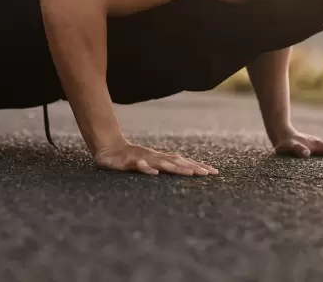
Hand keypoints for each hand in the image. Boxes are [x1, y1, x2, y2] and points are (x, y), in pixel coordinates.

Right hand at [94, 140, 218, 175]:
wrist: (108, 149)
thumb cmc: (129, 159)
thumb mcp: (148, 165)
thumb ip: (163, 168)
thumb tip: (183, 172)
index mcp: (161, 159)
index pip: (183, 162)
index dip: (198, 166)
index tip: (214, 172)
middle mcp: (155, 158)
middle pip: (177, 162)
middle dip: (192, 167)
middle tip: (208, 174)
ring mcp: (143, 158)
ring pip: (161, 163)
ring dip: (176, 168)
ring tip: (189, 173)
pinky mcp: (129, 162)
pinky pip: (138, 165)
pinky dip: (146, 168)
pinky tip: (153, 173)